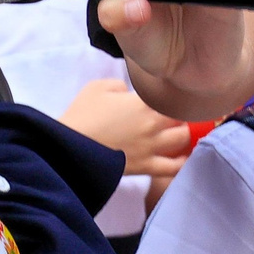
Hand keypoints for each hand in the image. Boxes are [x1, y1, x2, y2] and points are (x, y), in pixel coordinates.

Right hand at [60, 77, 194, 189]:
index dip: (174, 93)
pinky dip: (181, 162)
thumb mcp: (98, 87)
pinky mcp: (145, 166)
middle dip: (181, 113)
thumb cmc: (82, 115)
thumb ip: (120, 86)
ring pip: (183, 139)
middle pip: (183, 116)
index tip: (172, 93)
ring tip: (176, 131)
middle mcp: (153, 124)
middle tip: (174, 112)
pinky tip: (182, 157)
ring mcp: (151, 147)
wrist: (70, 148)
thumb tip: (129, 94)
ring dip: (182, 133)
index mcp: (143, 102)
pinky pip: (173, 167)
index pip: (172, 95)